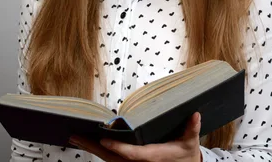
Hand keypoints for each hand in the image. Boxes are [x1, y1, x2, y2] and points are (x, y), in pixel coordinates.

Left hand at [69, 112, 202, 161]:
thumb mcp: (190, 143)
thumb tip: (195, 114)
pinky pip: (112, 161)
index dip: (117, 147)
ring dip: (92, 149)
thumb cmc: (186, 156)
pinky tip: (89, 144)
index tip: (104, 138)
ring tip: (76, 138)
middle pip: (112, 159)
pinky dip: (99, 152)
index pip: (132, 155)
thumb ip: (191, 129)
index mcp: (152, 158)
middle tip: (75, 136)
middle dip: (93, 148)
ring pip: (109, 161)